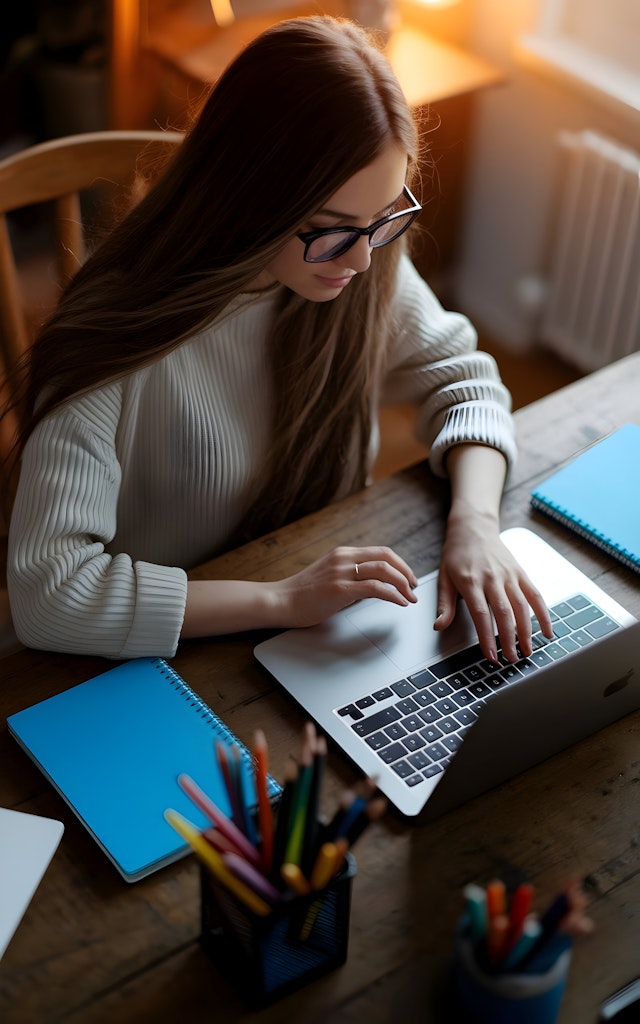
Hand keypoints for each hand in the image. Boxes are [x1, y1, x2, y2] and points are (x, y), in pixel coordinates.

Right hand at [270, 545, 417, 627]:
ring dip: (403, 584)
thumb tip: (371, 584)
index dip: (399, 564)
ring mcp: (341, 572)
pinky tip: (399, 603)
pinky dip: (392, 595)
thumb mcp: (329, 576)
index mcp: (342, 553)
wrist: (280, 601)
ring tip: (410, 597)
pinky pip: (375, 588)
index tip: (408, 577)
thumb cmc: (302, 594)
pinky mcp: (339, 589)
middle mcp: (343, 558)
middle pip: (386, 557)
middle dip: (406, 572)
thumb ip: (348, 575)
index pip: (380, 552)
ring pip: (384, 570)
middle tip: (414, 586)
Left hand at [434, 508, 553, 662]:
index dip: (487, 637)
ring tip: (526, 651)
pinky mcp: (521, 572)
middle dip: (509, 639)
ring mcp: (509, 574)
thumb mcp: (443, 577)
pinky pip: (535, 595)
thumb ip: (444, 604)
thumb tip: (439, 626)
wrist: (473, 527)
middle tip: (511, 659)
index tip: (491, 656)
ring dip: (526, 631)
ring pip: (522, 606)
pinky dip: (543, 614)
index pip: (481, 614)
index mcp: (470, 580)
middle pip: (504, 613)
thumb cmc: (457, 554)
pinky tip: (546, 632)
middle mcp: (492, 577)